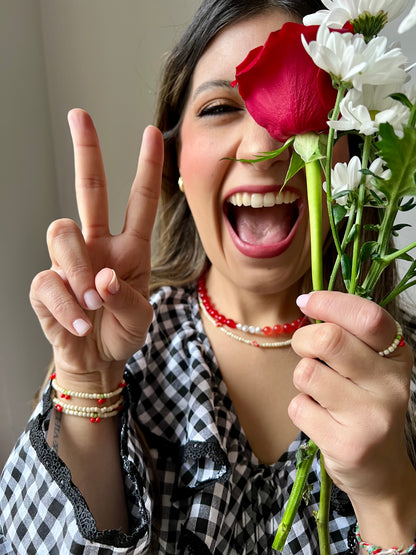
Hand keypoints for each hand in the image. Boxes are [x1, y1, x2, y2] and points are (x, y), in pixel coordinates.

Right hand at [30, 109, 162, 388]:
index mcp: (129, 248)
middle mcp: (98, 246)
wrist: (97, 362)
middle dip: (86, 151)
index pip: (138, 201)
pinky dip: (67, 307)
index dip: (146, 167)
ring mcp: (70, 262)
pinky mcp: (46, 284)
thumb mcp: (139, 317)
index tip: (152, 132)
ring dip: (78, 270)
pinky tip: (80, 325)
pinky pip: (48, 281)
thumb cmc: (122, 333)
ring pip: (61, 233)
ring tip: (93, 303)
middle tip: (80, 115)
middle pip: (89, 190)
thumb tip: (101, 280)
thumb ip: (126, 299)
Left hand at [288, 291, 413, 502]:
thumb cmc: (365, 406)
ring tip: (318, 392)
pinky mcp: (348, 444)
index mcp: (397, 357)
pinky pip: (298, 407)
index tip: (307, 301)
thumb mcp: (371, 368)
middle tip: (306, 351)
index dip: (331, 303)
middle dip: (304, 339)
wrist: (381, 472)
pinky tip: (321, 419)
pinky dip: (300, 408)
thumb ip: (349, 336)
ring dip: (301, 378)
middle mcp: (391, 385)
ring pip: (307, 372)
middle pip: (330, 339)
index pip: (367, 316)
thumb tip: (309, 301)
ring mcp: (371, 417)